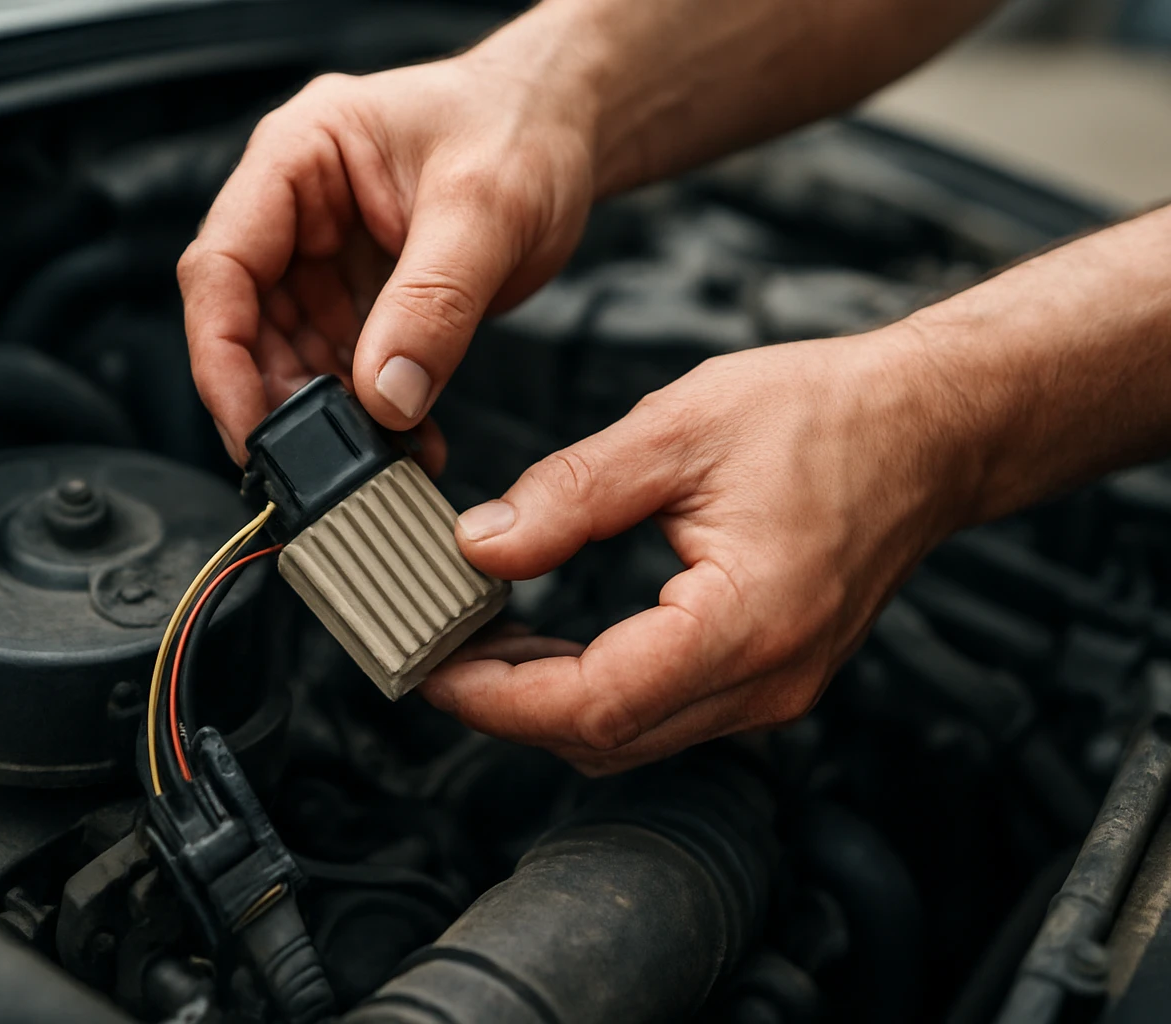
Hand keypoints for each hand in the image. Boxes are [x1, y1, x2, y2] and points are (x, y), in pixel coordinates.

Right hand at [179, 44, 598, 466]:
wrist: (570, 129)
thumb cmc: (524, 126)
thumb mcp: (488, 206)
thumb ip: (433, 302)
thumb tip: (385, 396)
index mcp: (298, 156)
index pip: (222, 266)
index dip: (221, 356)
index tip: (250, 427)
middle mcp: (296, 210)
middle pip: (245, 322)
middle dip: (278, 398)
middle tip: (321, 463)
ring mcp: (325, 257)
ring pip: (290, 356)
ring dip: (327, 416)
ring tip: (380, 457)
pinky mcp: (362, 297)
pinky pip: (345, 367)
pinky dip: (369, 412)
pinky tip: (407, 440)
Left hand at [422, 329, 976, 774]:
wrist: (929, 426)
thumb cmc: (826, 416)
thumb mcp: (678, 430)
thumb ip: (569, 494)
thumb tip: (479, 544)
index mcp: (745, 625)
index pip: (592, 706)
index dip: (496, 699)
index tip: (431, 668)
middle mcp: (766, 681)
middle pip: (603, 740)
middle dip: (505, 708)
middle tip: (437, 650)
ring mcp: (774, 689)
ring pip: (631, 737)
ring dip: (547, 704)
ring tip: (483, 641)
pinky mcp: (771, 676)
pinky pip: (664, 713)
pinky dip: (597, 690)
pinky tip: (552, 642)